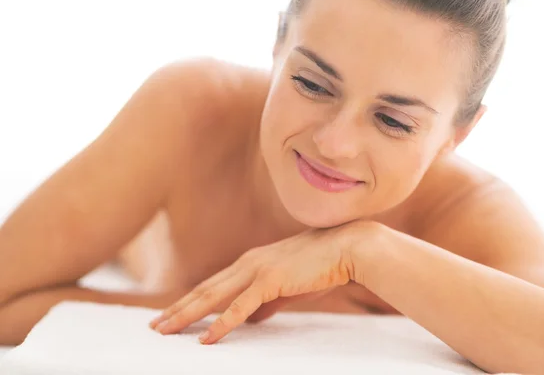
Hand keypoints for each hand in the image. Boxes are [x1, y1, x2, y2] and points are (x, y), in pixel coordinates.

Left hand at [149, 223, 364, 343]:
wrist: (346, 247)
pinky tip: (207, 338)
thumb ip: (267, 302)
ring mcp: (257, 270)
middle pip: (205, 290)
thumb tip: (252, 319)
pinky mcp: (271, 280)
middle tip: (155, 326)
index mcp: (251, 263)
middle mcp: (248, 263)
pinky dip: (222, 323)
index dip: (190, 300)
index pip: (213, 285)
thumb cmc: (320, 267)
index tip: (171, 314)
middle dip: (178, 308)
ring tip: (166, 330)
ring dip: (188, 314)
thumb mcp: (288, 287)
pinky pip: (241, 306)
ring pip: (213, 296)